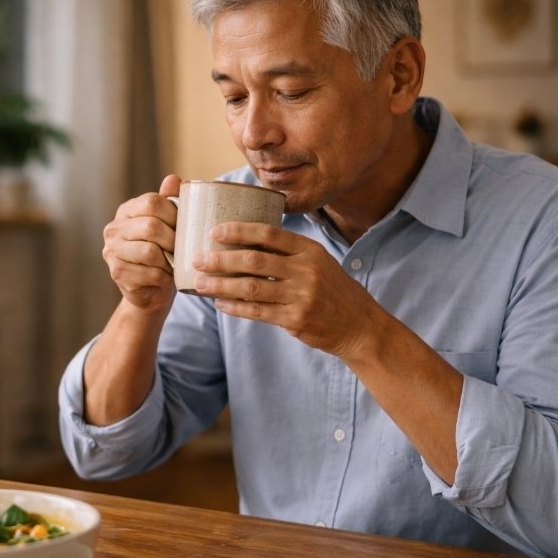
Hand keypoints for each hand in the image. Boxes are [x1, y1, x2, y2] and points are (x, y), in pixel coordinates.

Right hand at [101, 174, 181, 312]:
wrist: (151, 291)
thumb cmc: (163, 255)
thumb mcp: (168, 227)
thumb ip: (170, 203)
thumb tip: (173, 179)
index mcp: (126, 211)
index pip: (151, 202)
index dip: (174, 214)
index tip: (186, 227)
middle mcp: (113, 229)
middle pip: (151, 226)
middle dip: (173, 240)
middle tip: (184, 250)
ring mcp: (111, 251)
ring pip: (149, 252)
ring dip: (169, 261)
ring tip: (176, 264)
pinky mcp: (116, 272)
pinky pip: (149, 273)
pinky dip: (165, 277)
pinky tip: (168, 278)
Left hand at [191, 222, 377, 356]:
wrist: (359, 326)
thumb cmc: (333, 290)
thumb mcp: (319, 262)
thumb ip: (289, 253)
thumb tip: (246, 242)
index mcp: (309, 250)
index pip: (269, 234)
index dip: (239, 231)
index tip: (215, 231)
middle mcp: (305, 270)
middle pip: (254, 260)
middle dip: (221, 259)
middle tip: (198, 258)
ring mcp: (301, 296)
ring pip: (251, 287)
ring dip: (221, 284)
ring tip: (199, 283)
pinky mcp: (295, 319)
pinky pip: (257, 312)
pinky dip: (235, 307)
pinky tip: (219, 303)